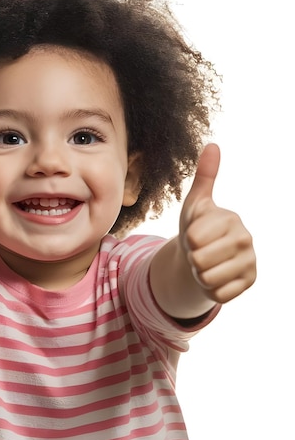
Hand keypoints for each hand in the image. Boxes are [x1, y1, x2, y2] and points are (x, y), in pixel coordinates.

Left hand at [179, 143, 255, 303]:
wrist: (204, 257)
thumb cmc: (199, 227)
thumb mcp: (196, 204)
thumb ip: (204, 177)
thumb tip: (213, 145)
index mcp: (231, 219)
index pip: (195, 238)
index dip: (189, 241)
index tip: (197, 236)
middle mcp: (245, 239)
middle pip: (201, 260)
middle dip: (194, 260)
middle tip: (201, 252)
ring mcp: (250, 262)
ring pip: (208, 279)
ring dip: (201, 275)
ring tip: (207, 264)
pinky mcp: (249, 283)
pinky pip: (219, 294)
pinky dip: (211, 290)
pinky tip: (217, 277)